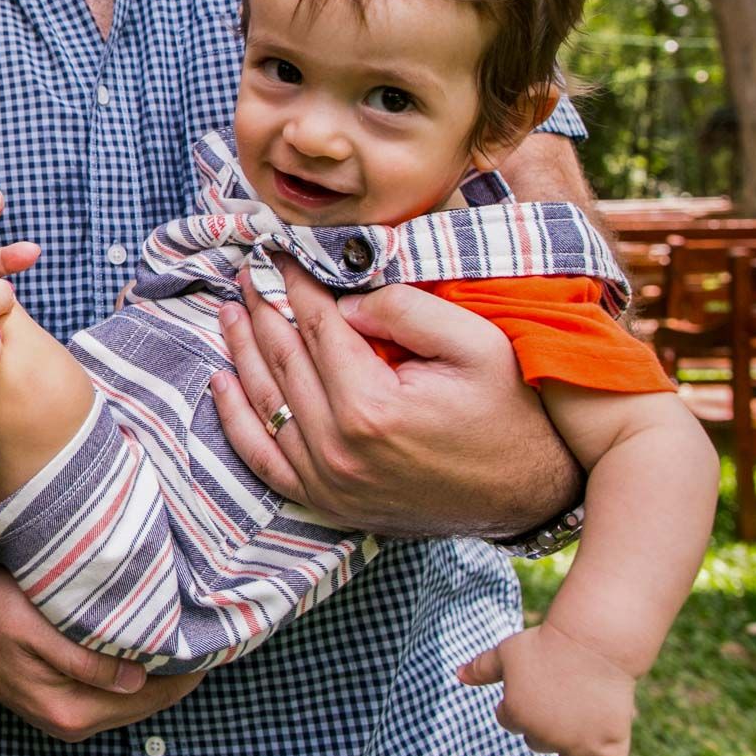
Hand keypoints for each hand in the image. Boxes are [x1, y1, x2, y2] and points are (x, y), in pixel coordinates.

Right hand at [0, 564, 201, 740]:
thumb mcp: (32, 629)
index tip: (215, 640)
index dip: (185, 670)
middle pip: (143, 702)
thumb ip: (84, 661)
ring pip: (127, 697)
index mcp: (68, 709)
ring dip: (155, 670)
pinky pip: (107, 688)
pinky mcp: (50, 693)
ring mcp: (58, 709)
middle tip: (209, 633)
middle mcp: (67, 719)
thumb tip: (138, 677)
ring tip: (184, 634)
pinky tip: (141, 640)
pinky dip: (131, 669)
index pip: (149, 697)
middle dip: (176, 673)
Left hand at [209, 255, 579, 536]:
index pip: (315, 327)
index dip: (295, 283)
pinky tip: (221, 383)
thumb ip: (404, 310)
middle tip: (248, 270)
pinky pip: (264, 460)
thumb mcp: (476, 343)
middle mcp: (338, 449)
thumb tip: (343, 301)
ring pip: (264, 403)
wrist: (533, 493)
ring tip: (230, 309)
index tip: (280, 251)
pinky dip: (236, 420)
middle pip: (283, 360)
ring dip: (240, 351)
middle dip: (261, 307)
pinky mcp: (328, 503)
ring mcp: (328, 483)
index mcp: (370, 407)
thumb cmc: (511, 411)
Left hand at [459, 622, 636, 755]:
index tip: (529, 688)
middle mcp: (547, 737)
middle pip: (538, 745)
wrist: (591, 642)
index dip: (514, 705)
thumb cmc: (546, 643)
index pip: (508, 721)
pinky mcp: (611, 745)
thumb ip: (481, 668)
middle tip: (554, 706)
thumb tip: (458, 675)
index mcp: (518, 716)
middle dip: (541, 730)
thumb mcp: (506, 652)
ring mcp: (580, 745)